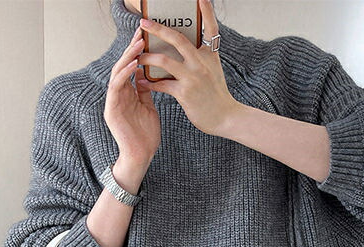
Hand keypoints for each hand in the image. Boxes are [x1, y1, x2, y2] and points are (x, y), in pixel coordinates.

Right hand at [104, 24, 160, 165]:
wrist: (141, 156)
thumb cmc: (146, 135)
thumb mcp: (148, 108)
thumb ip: (145, 91)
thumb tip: (145, 73)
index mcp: (127, 94)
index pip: (130, 68)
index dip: (136, 52)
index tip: (145, 36)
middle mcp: (118, 95)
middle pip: (122, 66)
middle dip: (131, 49)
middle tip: (141, 33)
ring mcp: (113, 102)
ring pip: (117, 73)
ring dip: (127, 58)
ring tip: (138, 45)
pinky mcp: (111, 110)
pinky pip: (115, 88)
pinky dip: (123, 75)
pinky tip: (132, 65)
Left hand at [135, 0, 240, 135]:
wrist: (226, 118)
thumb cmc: (217, 96)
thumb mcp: (214, 71)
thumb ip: (201, 59)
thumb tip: (181, 51)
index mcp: (210, 55)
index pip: (210, 28)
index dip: (206, 11)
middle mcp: (201, 62)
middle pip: (177, 38)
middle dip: (158, 29)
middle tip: (143, 23)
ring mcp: (193, 77)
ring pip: (164, 60)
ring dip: (147, 58)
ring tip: (138, 58)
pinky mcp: (185, 93)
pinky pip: (161, 84)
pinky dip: (149, 83)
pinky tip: (142, 82)